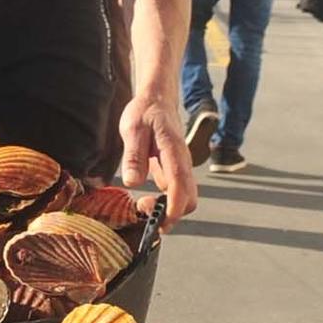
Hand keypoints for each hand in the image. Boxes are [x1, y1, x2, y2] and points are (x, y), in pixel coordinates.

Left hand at [118, 90, 197, 226]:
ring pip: (184, 199)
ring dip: (167, 210)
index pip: (180, 183)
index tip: (160, 221)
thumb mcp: (132, 129)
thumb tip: (133, 181)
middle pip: (189, 199)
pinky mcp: (174, 172)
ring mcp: (180, 169)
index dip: (174, 207)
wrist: (157, 101)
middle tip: (142, 210)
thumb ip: (134, 155)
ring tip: (140, 206)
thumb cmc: (145, 112)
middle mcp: (182, 163)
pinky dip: (163, 204)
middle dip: (171, 214)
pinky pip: (175, 193)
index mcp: (173, 151)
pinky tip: (144, 200)